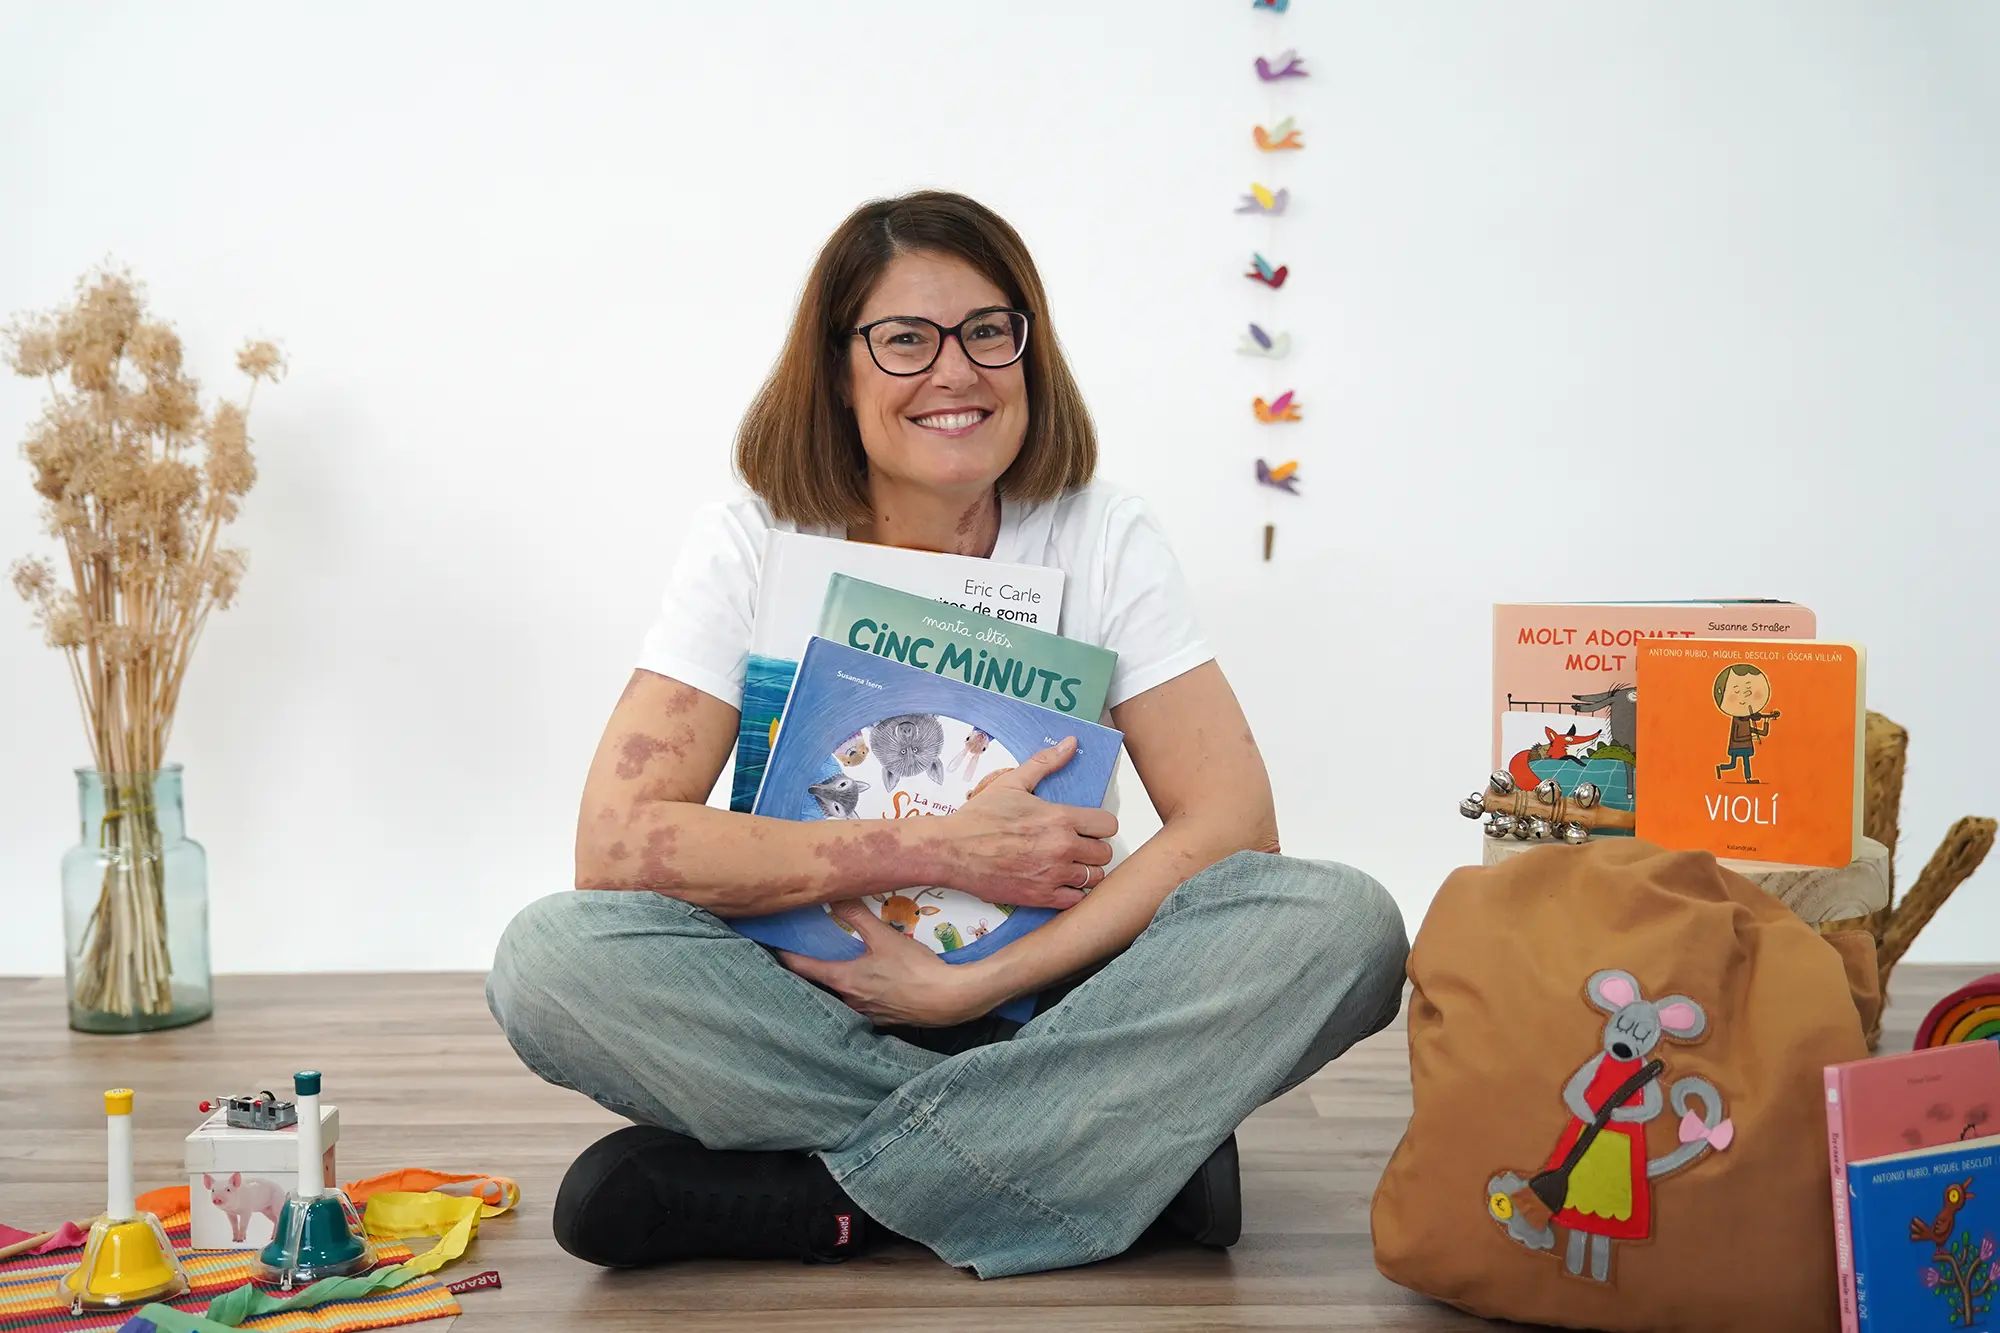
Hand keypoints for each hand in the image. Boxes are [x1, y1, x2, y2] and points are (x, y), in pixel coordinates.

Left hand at [778, 901, 992, 1027]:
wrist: (950, 999)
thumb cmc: (914, 968)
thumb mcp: (884, 937)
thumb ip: (858, 916)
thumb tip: (834, 896)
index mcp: (844, 980)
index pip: (804, 968)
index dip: (787, 956)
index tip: (775, 947)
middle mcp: (849, 1001)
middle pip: (822, 984)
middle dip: (815, 970)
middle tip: (809, 953)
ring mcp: (867, 1014)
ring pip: (844, 996)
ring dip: (840, 983)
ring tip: (842, 966)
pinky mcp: (886, 1019)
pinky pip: (865, 1005)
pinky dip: (863, 993)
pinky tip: (874, 983)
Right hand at [934, 736, 1117, 906]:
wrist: (952, 850)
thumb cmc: (980, 817)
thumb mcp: (1013, 783)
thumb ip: (1046, 763)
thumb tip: (1070, 743)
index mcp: (1060, 817)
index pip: (1108, 825)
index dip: (1099, 825)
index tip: (1087, 827)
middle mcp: (1062, 847)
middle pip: (1105, 854)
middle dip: (1094, 849)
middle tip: (1077, 847)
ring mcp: (1053, 875)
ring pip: (1094, 878)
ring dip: (1085, 872)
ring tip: (1068, 865)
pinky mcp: (1041, 897)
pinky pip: (1076, 900)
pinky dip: (1072, 893)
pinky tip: (1059, 883)